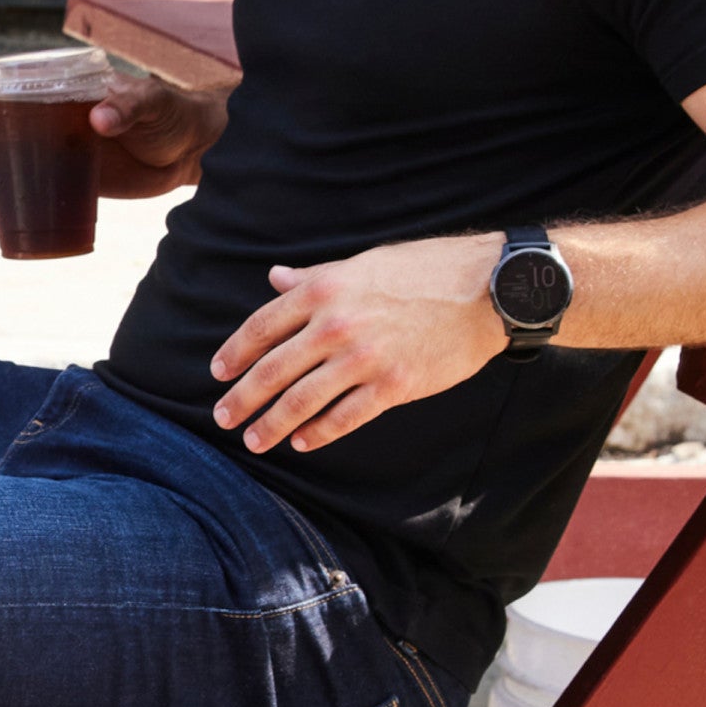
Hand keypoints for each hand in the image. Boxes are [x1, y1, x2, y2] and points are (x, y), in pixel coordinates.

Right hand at [0, 68, 227, 201]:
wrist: (194, 151)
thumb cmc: (173, 112)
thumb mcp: (153, 101)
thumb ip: (129, 105)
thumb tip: (99, 119)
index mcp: (72, 89)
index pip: (23, 85)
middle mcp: (61, 118)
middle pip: (10, 124)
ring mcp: (66, 150)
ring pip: (19, 158)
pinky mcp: (78, 180)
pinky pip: (41, 188)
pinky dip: (19, 199)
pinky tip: (1, 210)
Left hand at [210, 233, 504, 452]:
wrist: (487, 290)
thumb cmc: (424, 270)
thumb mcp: (362, 263)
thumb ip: (314, 278)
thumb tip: (275, 279)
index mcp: (323, 290)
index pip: (262, 327)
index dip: (234, 353)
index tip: (218, 373)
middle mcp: (335, 325)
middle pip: (272, 370)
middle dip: (241, 398)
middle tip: (222, 418)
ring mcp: (363, 358)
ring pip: (301, 401)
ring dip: (272, 425)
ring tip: (254, 441)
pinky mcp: (393, 386)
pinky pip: (344, 417)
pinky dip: (318, 433)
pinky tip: (302, 443)